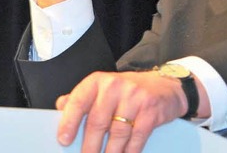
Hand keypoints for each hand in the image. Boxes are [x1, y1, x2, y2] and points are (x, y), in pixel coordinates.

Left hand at [55, 70, 189, 152]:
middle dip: (90, 146)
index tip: (64, 140)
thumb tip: (61, 106)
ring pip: (117, 133)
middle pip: (97, 121)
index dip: (69, 122)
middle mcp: (116, 86)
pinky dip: (129, 151)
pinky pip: (137, 137)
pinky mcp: (151, 110)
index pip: (79, 100)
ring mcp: (135, 97)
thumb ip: (83, 97)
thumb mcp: (104, 88)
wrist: (165, 84)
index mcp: (100, 81)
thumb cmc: (130, 90)